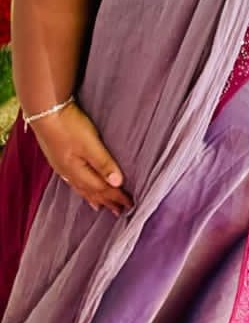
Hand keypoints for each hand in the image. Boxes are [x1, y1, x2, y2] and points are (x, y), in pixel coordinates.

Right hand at [33, 101, 133, 216]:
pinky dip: (81, 187)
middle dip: (107, 201)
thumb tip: (118, 183)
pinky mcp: (58, 158)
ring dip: (93, 197)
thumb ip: (103, 163)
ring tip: (100, 206)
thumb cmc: (68, 126)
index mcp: (78, 171)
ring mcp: (62, 166)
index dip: (117, 197)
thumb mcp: (90, 144)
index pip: (102, 189)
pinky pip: (73, 180)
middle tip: (119, 211)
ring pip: (81, 187)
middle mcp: (69, 173)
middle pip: (92, 191)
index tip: (130, 205)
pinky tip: (80, 184)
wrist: (44, 111)